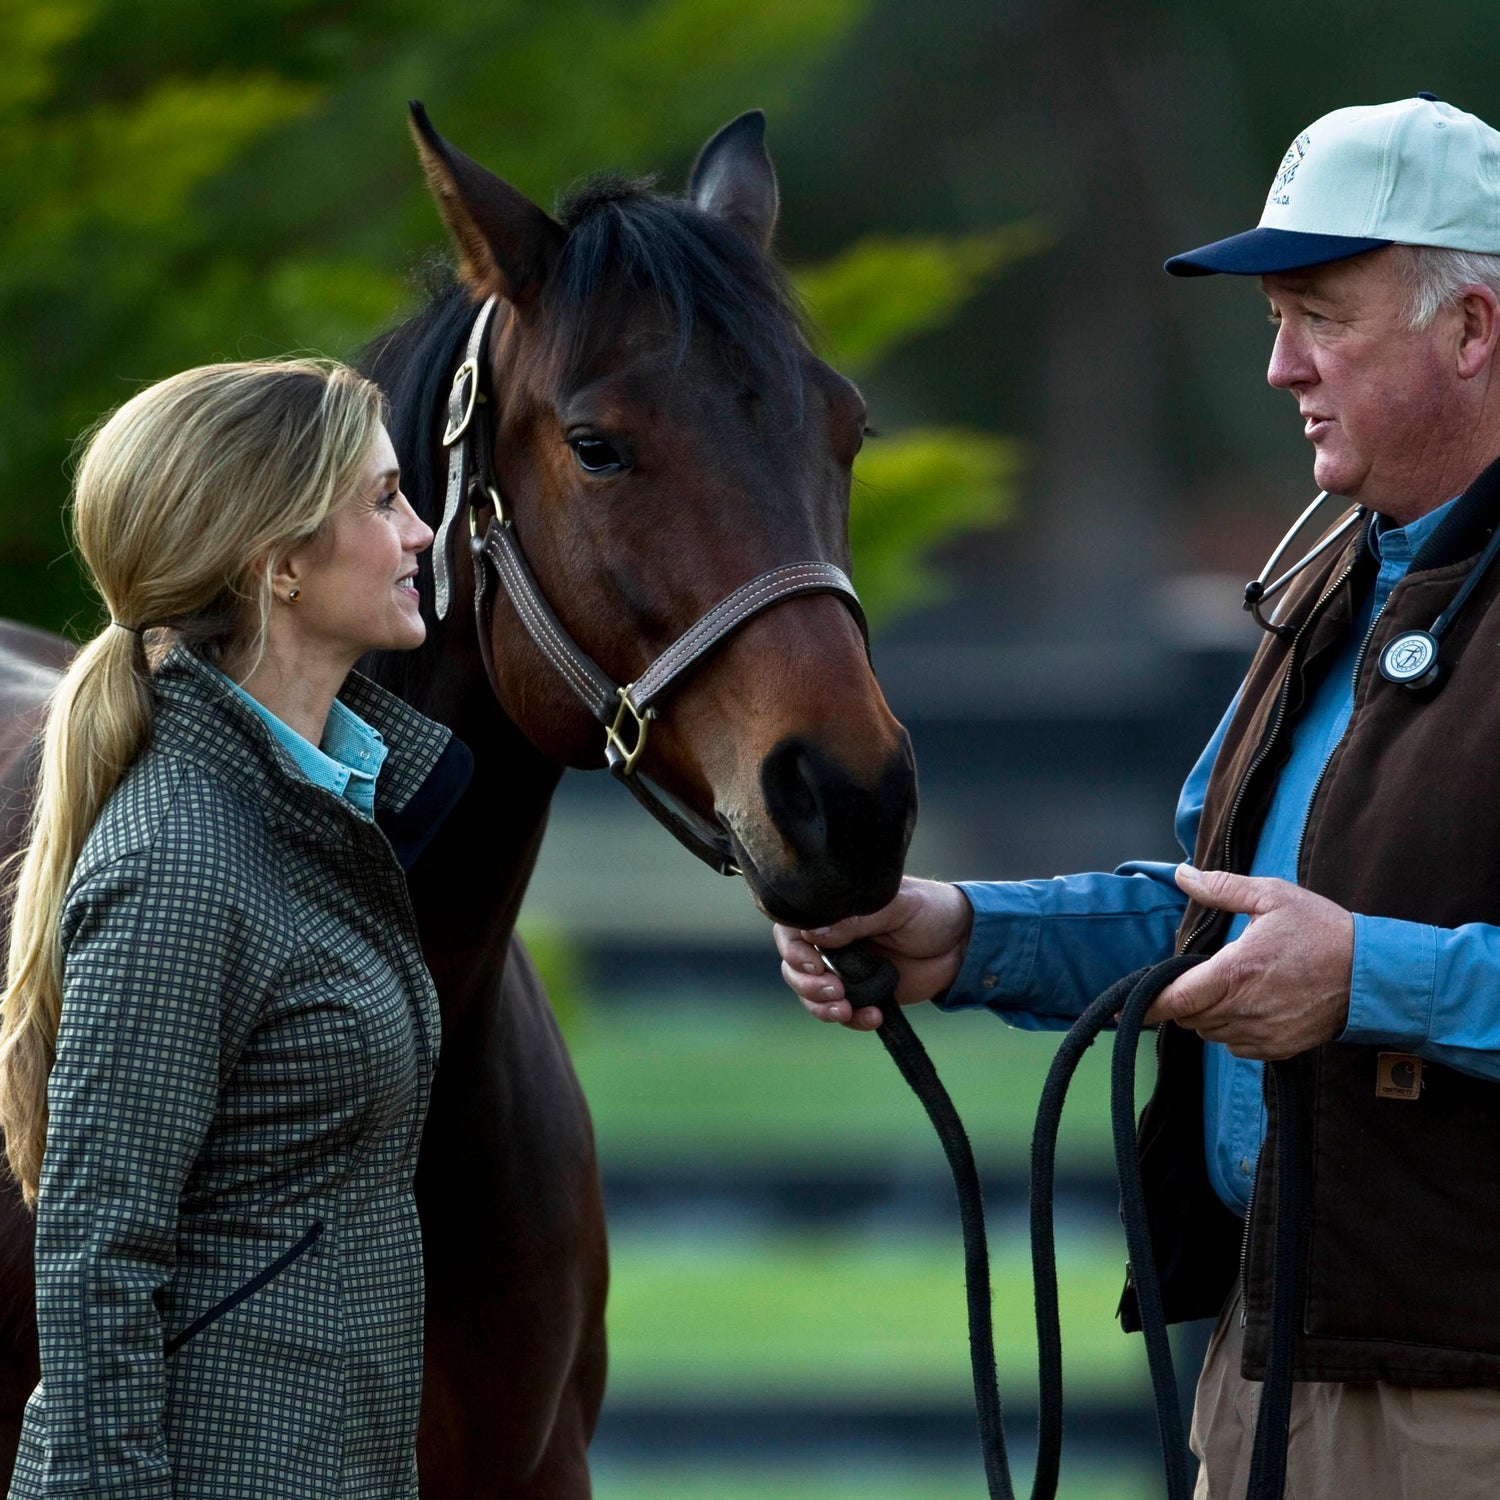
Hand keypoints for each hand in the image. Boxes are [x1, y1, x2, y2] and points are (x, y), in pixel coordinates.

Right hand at [773, 876, 973, 1030]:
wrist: (964, 943)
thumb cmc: (931, 910)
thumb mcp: (897, 905)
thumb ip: (857, 918)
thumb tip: (813, 933)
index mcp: (834, 911)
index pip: (792, 928)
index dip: (793, 949)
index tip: (813, 963)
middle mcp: (832, 940)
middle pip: (794, 966)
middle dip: (806, 984)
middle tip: (835, 990)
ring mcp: (845, 969)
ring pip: (811, 994)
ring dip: (821, 1007)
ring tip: (846, 1010)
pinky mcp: (863, 994)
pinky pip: (843, 1013)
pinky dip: (852, 1020)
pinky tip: (874, 1017)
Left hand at [1144, 865, 1353, 1059]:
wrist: (1373, 973)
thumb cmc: (1321, 930)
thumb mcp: (1271, 897)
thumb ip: (1222, 889)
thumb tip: (1184, 874)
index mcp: (1235, 971)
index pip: (1175, 999)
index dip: (1148, 1003)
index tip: (1127, 1005)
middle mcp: (1243, 1008)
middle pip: (1188, 1016)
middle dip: (1184, 999)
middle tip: (1203, 976)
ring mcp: (1262, 1032)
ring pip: (1210, 1033)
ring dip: (1208, 1015)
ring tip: (1231, 988)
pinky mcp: (1279, 1048)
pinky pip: (1236, 1047)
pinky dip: (1233, 1031)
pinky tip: (1251, 1007)